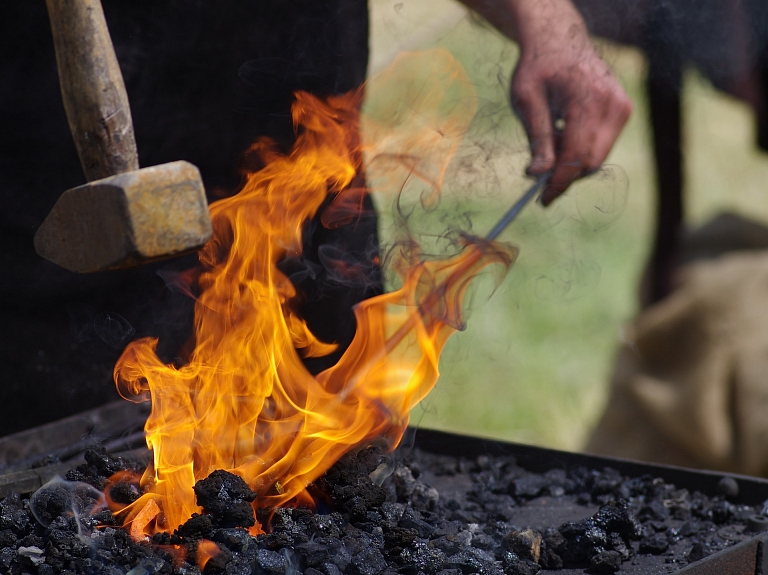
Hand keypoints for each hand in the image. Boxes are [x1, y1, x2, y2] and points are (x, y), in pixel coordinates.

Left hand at [509, 5, 631, 203]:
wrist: (559, 40)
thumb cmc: (537, 68)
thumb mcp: (526, 101)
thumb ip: (536, 139)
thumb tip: (539, 175)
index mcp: (587, 100)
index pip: (576, 156)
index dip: (559, 183)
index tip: (543, 200)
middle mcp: (612, 104)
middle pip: (590, 161)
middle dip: (564, 175)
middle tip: (540, 177)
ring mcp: (622, 107)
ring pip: (597, 157)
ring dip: (571, 162)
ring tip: (550, 140)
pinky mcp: (624, 110)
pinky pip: (602, 145)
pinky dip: (581, 150)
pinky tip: (564, 132)